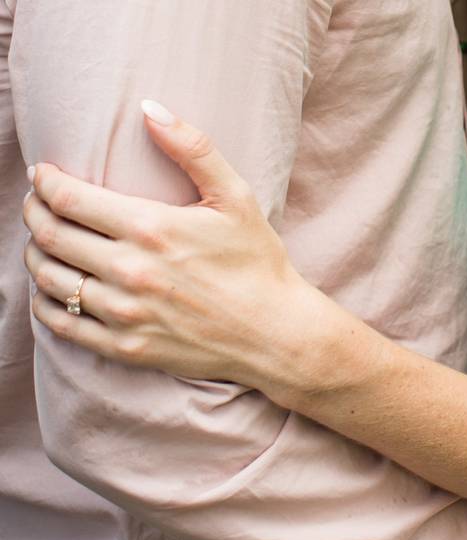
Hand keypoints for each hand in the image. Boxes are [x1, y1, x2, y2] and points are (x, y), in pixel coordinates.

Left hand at [22, 101, 319, 385]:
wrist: (276, 334)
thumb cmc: (258, 263)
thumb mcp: (237, 198)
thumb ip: (193, 149)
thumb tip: (149, 107)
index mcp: (153, 228)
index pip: (67, 198)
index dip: (44, 182)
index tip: (44, 175)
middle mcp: (131, 271)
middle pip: (50, 235)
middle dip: (34, 212)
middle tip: (38, 204)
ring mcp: (126, 312)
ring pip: (49, 278)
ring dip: (37, 255)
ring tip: (47, 243)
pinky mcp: (126, 347)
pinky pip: (62, 324)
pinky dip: (45, 303)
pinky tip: (54, 290)